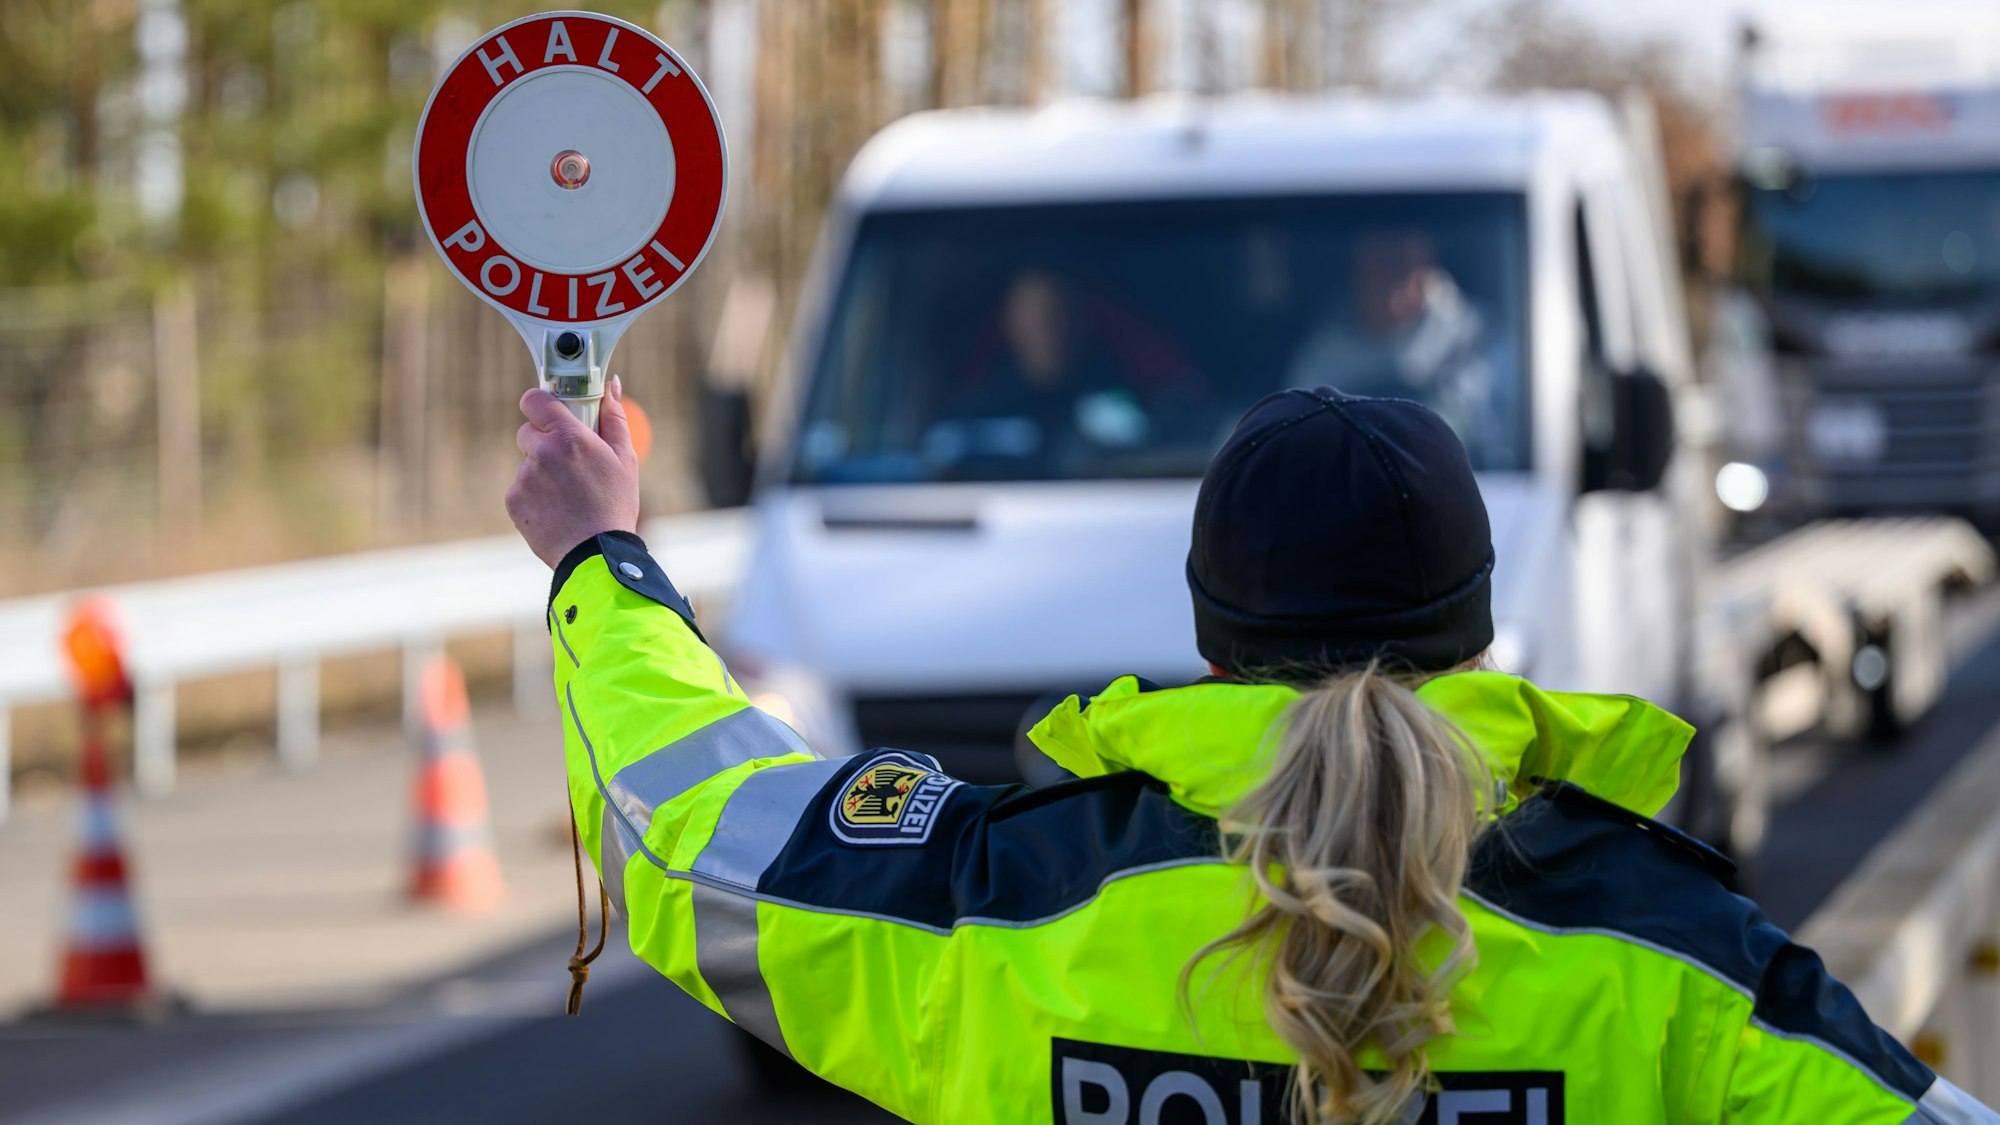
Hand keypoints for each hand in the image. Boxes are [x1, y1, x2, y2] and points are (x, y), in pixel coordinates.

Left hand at [506, 376, 639, 567]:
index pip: (534, 400)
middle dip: (544, 441)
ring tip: (567, 495)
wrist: (596, 554)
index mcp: (569, 437)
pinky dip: (533, 496)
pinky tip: (556, 510)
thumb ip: (614, 417)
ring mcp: (524, 478)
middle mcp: (541, 453)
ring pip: (527, 463)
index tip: (549, 412)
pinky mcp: (513, 501)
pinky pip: (520, 488)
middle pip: (528, 432)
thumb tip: (610, 385)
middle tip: (569, 463)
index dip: (540, 403)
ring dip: (541, 472)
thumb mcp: (625, 458)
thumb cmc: (615, 505)